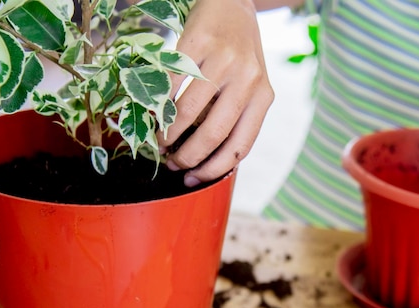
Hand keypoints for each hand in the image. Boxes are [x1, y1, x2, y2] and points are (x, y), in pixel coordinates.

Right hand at [159, 0, 273, 186]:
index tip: (194, 179)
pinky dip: (158, 103)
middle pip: (214, 133)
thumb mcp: (249, 87)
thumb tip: (205, 159)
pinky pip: (172, 82)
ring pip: (189, 111)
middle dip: (189, 156)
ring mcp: (224, 59)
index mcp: (264, 97)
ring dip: (169, 133)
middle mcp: (248, 79)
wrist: (233, 5)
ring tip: (161, 141)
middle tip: (173, 163)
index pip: (240, 146)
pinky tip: (155, 114)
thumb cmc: (239, 55)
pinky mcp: (198, 41)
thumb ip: (235, 117)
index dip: (214, 169)